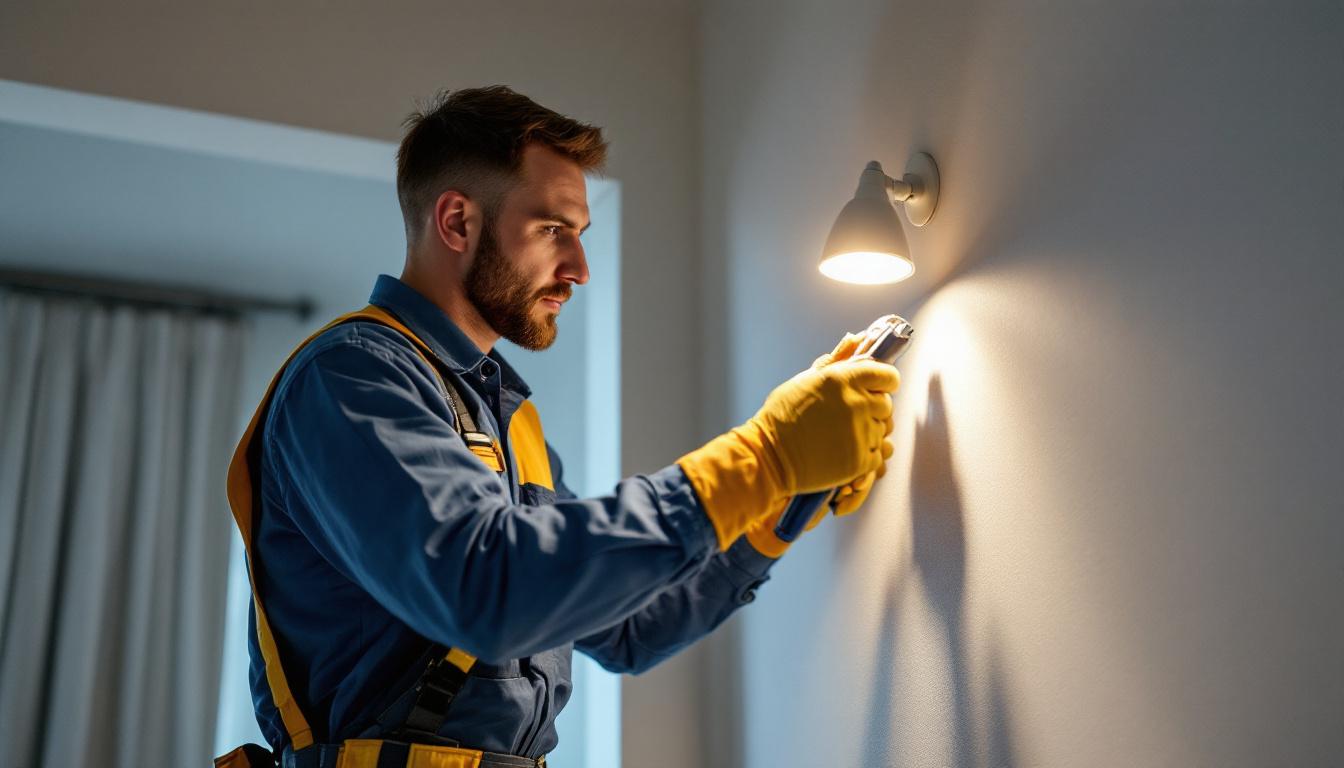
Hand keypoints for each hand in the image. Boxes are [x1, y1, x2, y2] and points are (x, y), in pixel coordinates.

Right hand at [743, 331, 895, 555]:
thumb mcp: (807, 379)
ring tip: (840, 435)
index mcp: (844, 378)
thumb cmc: (783, 415)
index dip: (883, 382)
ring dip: (867, 432)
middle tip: (846, 416)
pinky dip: (865, 454)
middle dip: (871, 408)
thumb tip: (859, 337)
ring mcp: (860, 434)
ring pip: (882, 430)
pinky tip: (843, 451)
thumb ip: (838, 359)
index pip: (888, 376)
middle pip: (886, 404)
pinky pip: (879, 454)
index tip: (873, 389)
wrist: (769, 456)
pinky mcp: (860, 461)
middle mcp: (856, 403)